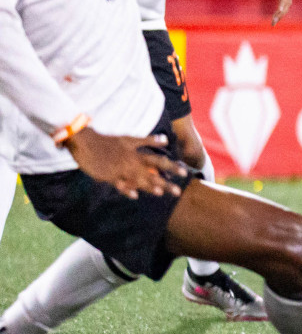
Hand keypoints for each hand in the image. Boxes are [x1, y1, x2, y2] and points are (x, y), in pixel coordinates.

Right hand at [65, 127, 185, 199]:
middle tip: (178, 191)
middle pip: (151, 173)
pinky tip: (134, 196)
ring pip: (137, 179)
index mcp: (137, 153)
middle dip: (165, 183)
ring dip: (149, 186)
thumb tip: (166, 140)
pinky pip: (119, 183)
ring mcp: (119, 169)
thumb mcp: (129, 138)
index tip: (184, 173)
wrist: (85, 142)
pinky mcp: (107, 175)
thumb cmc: (108, 141)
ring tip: (160, 193)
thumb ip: (148, 141)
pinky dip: (127, 189)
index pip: (158, 161)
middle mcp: (131, 162)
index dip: (171, 167)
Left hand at [259, 0, 292, 25]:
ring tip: (273, 23)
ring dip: (281, 14)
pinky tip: (275, 18)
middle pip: (287, 3)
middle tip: (273, 22)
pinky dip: (280, 12)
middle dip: (282, 13)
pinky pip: (283, 5)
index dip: (283, 3)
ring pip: (286, 6)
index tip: (279, 11)